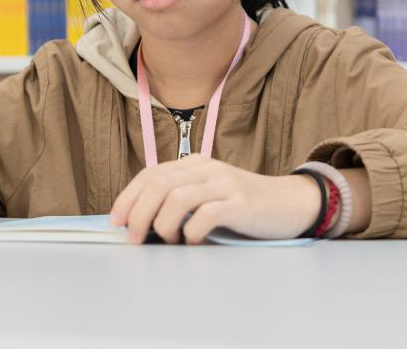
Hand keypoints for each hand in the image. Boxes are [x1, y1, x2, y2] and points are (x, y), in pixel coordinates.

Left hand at [108, 154, 320, 243]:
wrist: (290, 203)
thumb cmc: (244, 205)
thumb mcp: (208, 194)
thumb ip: (180, 199)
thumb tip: (141, 223)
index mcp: (194, 163)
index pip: (150, 174)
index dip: (128, 197)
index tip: (116, 221)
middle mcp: (206, 168)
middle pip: (158, 184)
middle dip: (139, 214)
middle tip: (134, 239)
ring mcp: (224, 183)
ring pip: (177, 198)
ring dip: (163, 224)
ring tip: (166, 242)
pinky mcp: (240, 203)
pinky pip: (205, 215)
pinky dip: (191, 232)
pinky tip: (192, 242)